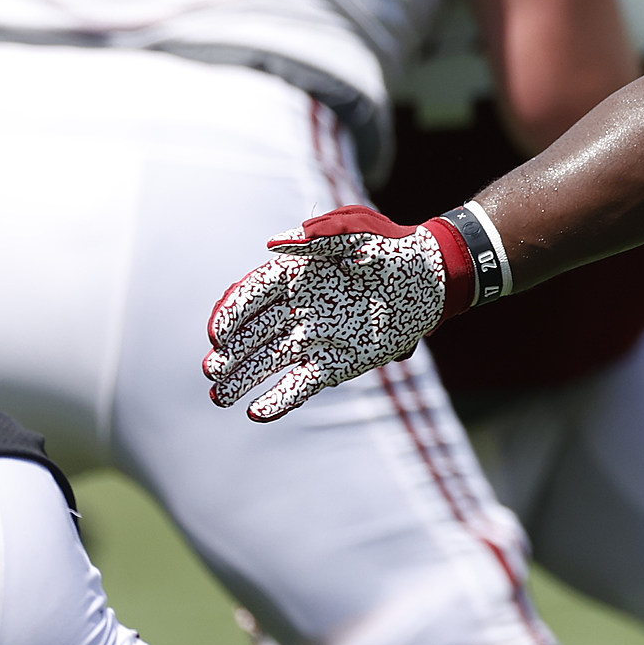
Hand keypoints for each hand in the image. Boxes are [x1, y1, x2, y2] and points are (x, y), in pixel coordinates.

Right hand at [203, 206, 473, 421]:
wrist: (431, 277)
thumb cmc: (392, 248)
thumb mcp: (357, 231)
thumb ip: (318, 236)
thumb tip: (273, 243)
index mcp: (295, 277)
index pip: (252, 296)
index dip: (232, 314)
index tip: (219, 332)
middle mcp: (298, 310)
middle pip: (253, 334)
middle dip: (230, 353)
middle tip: (211, 371)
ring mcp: (315, 338)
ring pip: (269, 362)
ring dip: (244, 378)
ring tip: (220, 397)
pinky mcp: (335, 362)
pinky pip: (301, 383)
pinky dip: (280, 399)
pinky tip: (258, 413)